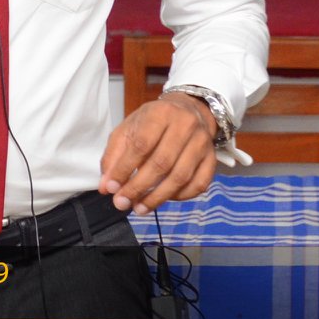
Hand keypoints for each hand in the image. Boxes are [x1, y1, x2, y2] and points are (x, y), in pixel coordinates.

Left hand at [98, 93, 217, 216]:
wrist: (189, 109)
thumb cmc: (154, 121)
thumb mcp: (129, 128)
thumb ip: (114, 155)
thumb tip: (106, 186)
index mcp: (160, 113)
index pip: (141, 145)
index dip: (125, 169)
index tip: (112, 188)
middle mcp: (185, 125)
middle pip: (161, 163)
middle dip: (139, 188)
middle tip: (123, 203)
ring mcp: (202, 142)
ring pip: (181, 177)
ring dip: (157, 198)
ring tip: (140, 208)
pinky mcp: (212, 158)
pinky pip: (199, 184)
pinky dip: (181, 197)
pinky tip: (165, 200)